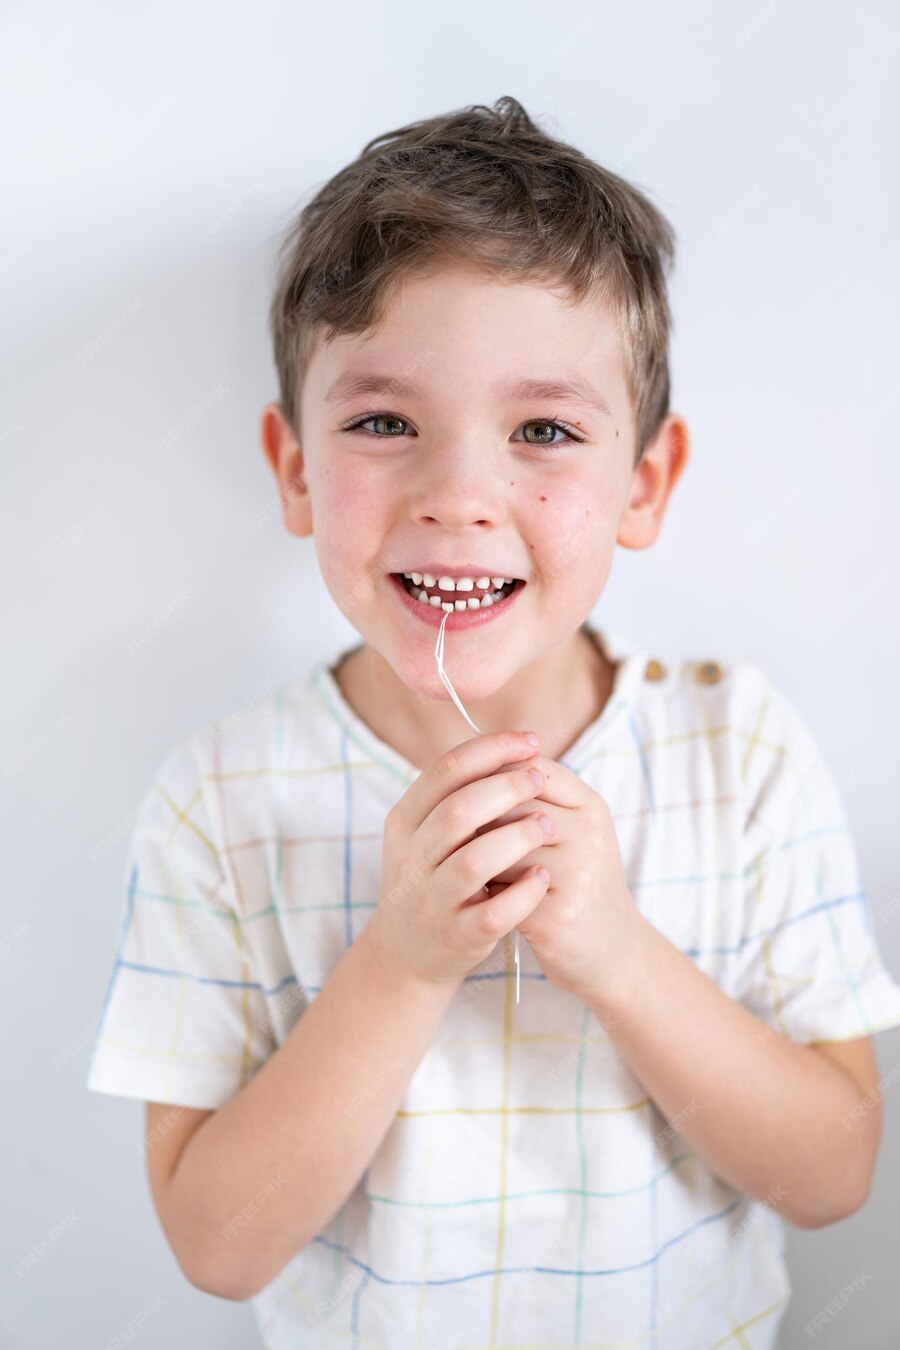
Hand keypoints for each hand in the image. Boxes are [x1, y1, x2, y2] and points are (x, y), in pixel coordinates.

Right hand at [366, 731, 553, 987]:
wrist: (406, 952)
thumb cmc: (433, 876)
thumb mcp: (428, 832)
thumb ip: (461, 793)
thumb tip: (518, 747)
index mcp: (404, 821)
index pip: (445, 771)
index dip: (491, 749)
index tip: (531, 740)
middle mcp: (412, 859)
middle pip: (459, 811)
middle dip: (506, 788)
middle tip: (539, 778)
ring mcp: (433, 900)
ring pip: (475, 862)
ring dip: (518, 838)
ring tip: (547, 826)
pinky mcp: (457, 936)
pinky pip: (493, 913)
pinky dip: (523, 893)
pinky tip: (543, 877)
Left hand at [479, 754, 637, 998]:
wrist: (611, 952)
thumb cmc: (577, 883)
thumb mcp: (570, 831)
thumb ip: (533, 797)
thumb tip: (471, 764)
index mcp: (590, 806)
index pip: (529, 768)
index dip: (492, 780)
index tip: (471, 799)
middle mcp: (588, 833)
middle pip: (510, 803)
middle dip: (479, 819)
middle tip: (462, 838)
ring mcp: (576, 873)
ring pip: (499, 844)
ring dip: (478, 855)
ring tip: (470, 868)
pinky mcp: (556, 914)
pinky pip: (500, 889)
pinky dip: (484, 891)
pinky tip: (481, 897)